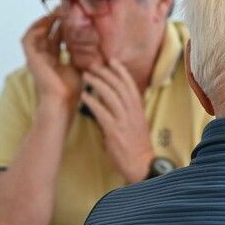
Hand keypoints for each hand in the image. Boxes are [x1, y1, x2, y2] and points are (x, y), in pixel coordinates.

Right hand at [22, 15, 81, 110]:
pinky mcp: (31, 58)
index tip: (75, 16)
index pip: (58, 37)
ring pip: (36, 32)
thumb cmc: (71, 91)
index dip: (65, 26)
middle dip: (55, 19)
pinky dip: (36, 29)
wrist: (62, 102)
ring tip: (57, 12)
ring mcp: (36, 57)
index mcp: (54, 59)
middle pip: (47, 32)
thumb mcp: (80, 66)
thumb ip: (81, 54)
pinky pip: (28, 39)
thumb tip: (93, 43)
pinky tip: (48, 21)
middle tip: (66, 8)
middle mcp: (44, 56)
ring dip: (46, 21)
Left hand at [79, 58, 154, 183]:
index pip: (130, 84)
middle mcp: (133, 112)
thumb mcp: (135, 123)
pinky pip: (102, 112)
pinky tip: (84, 95)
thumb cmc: (136, 145)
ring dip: (97, 83)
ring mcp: (124, 121)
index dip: (121, 71)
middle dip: (106, 73)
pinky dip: (93, 102)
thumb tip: (109, 99)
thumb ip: (125, 110)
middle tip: (93, 65)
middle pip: (119, 86)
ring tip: (86, 75)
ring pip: (111, 95)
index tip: (111, 60)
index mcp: (138, 109)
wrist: (141, 164)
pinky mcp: (115, 131)